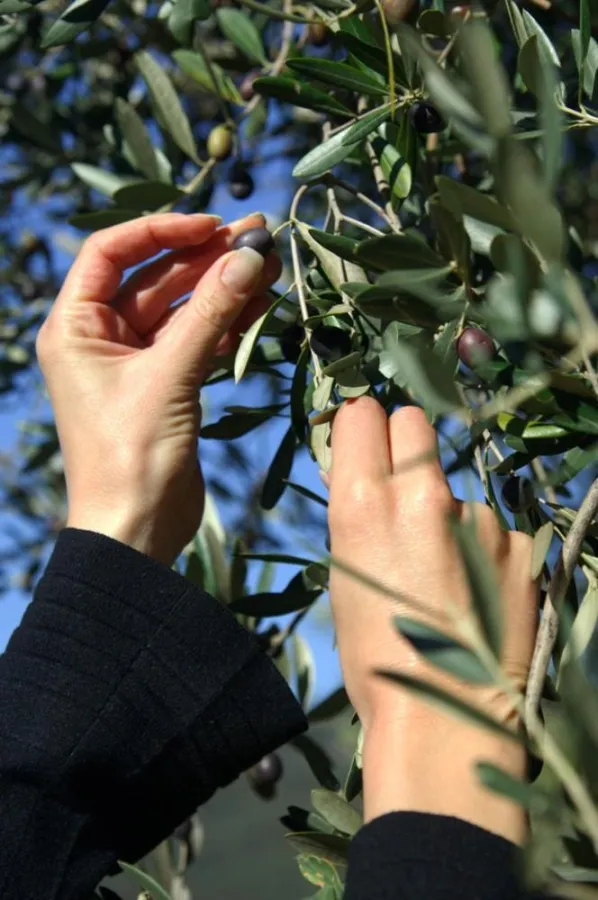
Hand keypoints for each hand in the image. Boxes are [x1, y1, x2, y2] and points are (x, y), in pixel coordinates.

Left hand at [36, 212, 280, 564]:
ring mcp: (135, 363)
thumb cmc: (130, 456)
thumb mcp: (168, 377)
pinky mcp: (166, 386)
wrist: (137, 530)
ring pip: (183, 310)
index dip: (160, 230)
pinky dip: (226, 325)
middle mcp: (100, 338)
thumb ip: (209, 314)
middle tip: (259, 238)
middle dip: (206, 258)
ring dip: (223, 289)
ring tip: (269, 266)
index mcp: (75, 327)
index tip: (211, 225)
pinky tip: (259, 307)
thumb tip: (250, 256)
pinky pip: (197, 341)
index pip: (110, 252)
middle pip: (155, 278)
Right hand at [327, 398, 538, 842]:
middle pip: (413, 421)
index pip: (362, 414)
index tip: (364, 449)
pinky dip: (480, 550)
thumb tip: (366, 476)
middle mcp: (421, 494)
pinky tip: (476, 594)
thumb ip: (358, 514)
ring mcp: (476, 515)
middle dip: (403, 444)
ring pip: (453, 486)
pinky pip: (489, 527)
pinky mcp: (515, 541)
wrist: (442, 717)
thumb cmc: (373, 655)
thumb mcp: (344, 574)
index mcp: (363, 502)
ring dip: (445, 512)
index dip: (361, 431)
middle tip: (403, 489)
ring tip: (445, 575)